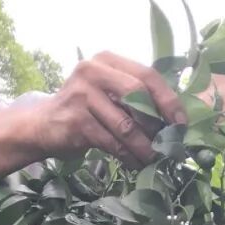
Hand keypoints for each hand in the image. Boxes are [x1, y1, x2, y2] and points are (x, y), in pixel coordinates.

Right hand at [34, 52, 187, 166]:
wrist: (43, 124)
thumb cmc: (85, 109)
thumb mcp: (108, 93)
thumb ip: (134, 97)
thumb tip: (174, 120)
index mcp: (107, 60)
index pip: (147, 75)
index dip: (168, 100)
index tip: (181, 123)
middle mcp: (93, 71)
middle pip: (138, 95)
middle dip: (157, 123)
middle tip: (168, 144)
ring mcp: (82, 95)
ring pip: (126, 125)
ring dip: (144, 147)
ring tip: (154, 159)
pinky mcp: (76, 121)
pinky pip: (112, 143)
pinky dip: (128, 156)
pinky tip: (135, 164)